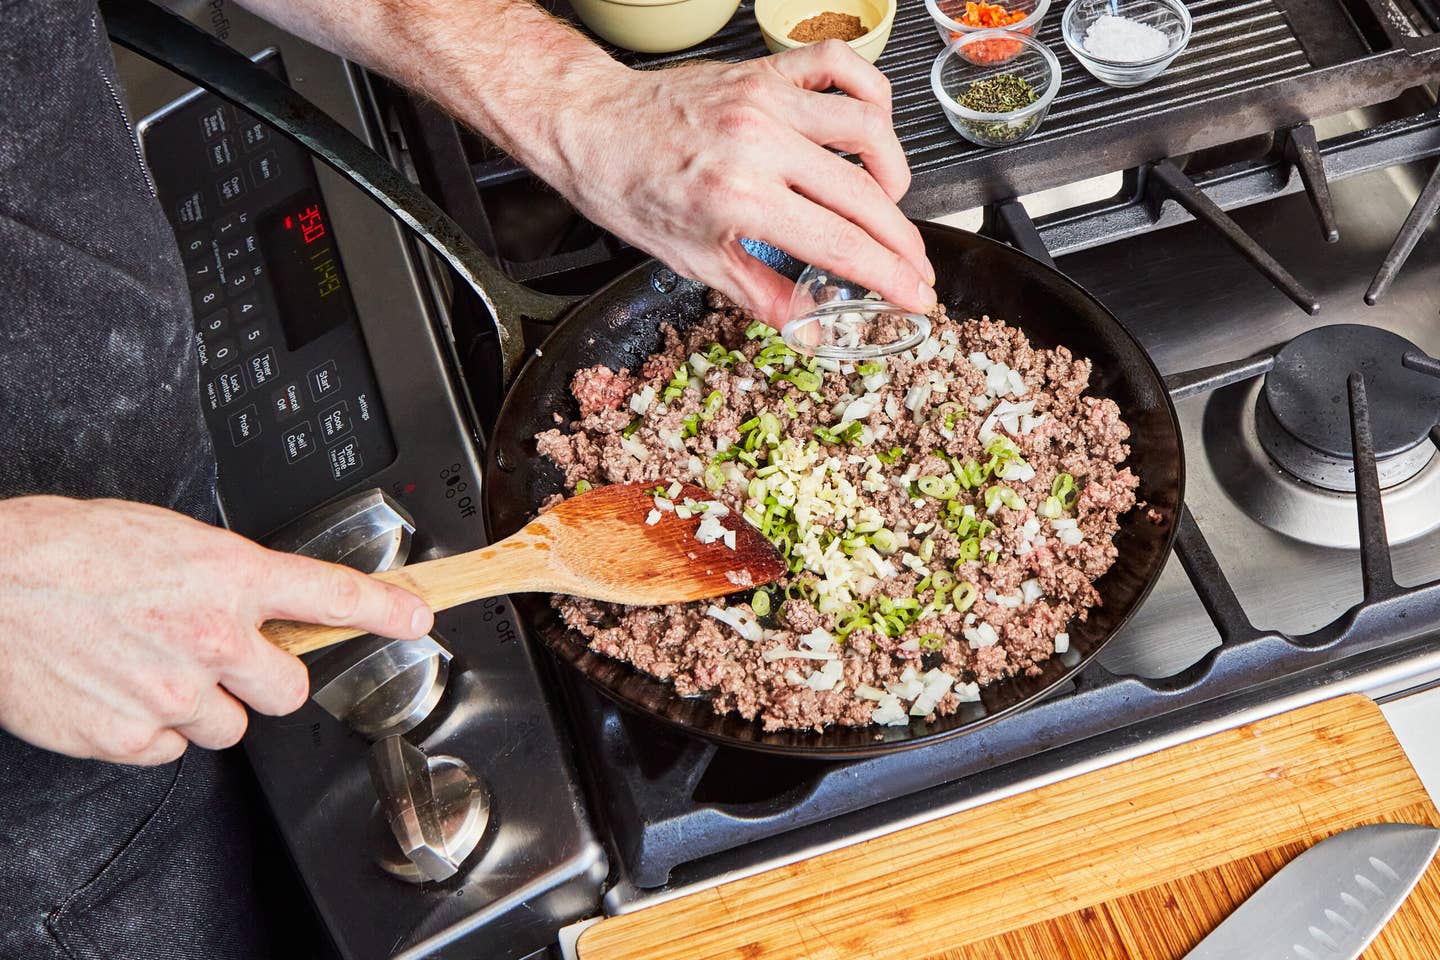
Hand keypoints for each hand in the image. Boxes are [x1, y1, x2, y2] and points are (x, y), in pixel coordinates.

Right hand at [0, 496, 433, 764]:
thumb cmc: (68, 550)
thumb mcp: (171, 539)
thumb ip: (229, 576)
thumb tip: (265, 602)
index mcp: (228, 574)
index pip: (332, 594)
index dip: (386, 609)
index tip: (419, 618)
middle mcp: (212, 636)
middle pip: (288, 690)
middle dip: (264, 680)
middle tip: (222, 660)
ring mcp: (172, 692)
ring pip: (229, 728)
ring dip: (203, 707)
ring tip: (149, 668)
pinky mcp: (128, 736)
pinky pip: (170, 751)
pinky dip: (149, 730)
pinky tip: (117, 692)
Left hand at [540, 41, 935, 326]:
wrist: (591, 125)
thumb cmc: (628, 188)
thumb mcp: (691, 261)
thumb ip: (760, 294)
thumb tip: (810, 327)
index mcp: (738, 198)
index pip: (841, 245)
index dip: (890, 276)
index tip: (917, 295)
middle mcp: (758, 143)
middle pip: (865, 195)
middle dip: (903, 241)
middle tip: (916, 266)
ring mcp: (766, 100)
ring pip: (867, 127)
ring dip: (893, 171)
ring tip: (887, 203)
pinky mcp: (765, 71)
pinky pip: (841, 66)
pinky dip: (870, 96)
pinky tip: (870, 128)